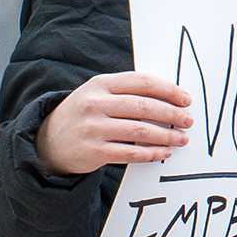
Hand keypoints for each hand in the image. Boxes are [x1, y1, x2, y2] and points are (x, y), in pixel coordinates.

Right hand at [37, 70, 193, 175]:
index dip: (167, 90)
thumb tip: (169, 98)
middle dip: (171, 114)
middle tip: (188, 120)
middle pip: (143, 106)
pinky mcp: (93, 151)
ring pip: (139, 130)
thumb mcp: (97, 93)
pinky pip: (129, 152)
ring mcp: (93, 128)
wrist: (48, 141)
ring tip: (181, 139)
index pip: (140, 82)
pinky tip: (163, 153)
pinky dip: (150, 153)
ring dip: (165, 135)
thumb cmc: (83, 114)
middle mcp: (95, 104)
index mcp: (100, 84)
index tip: (185, 99)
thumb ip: (126, 92)